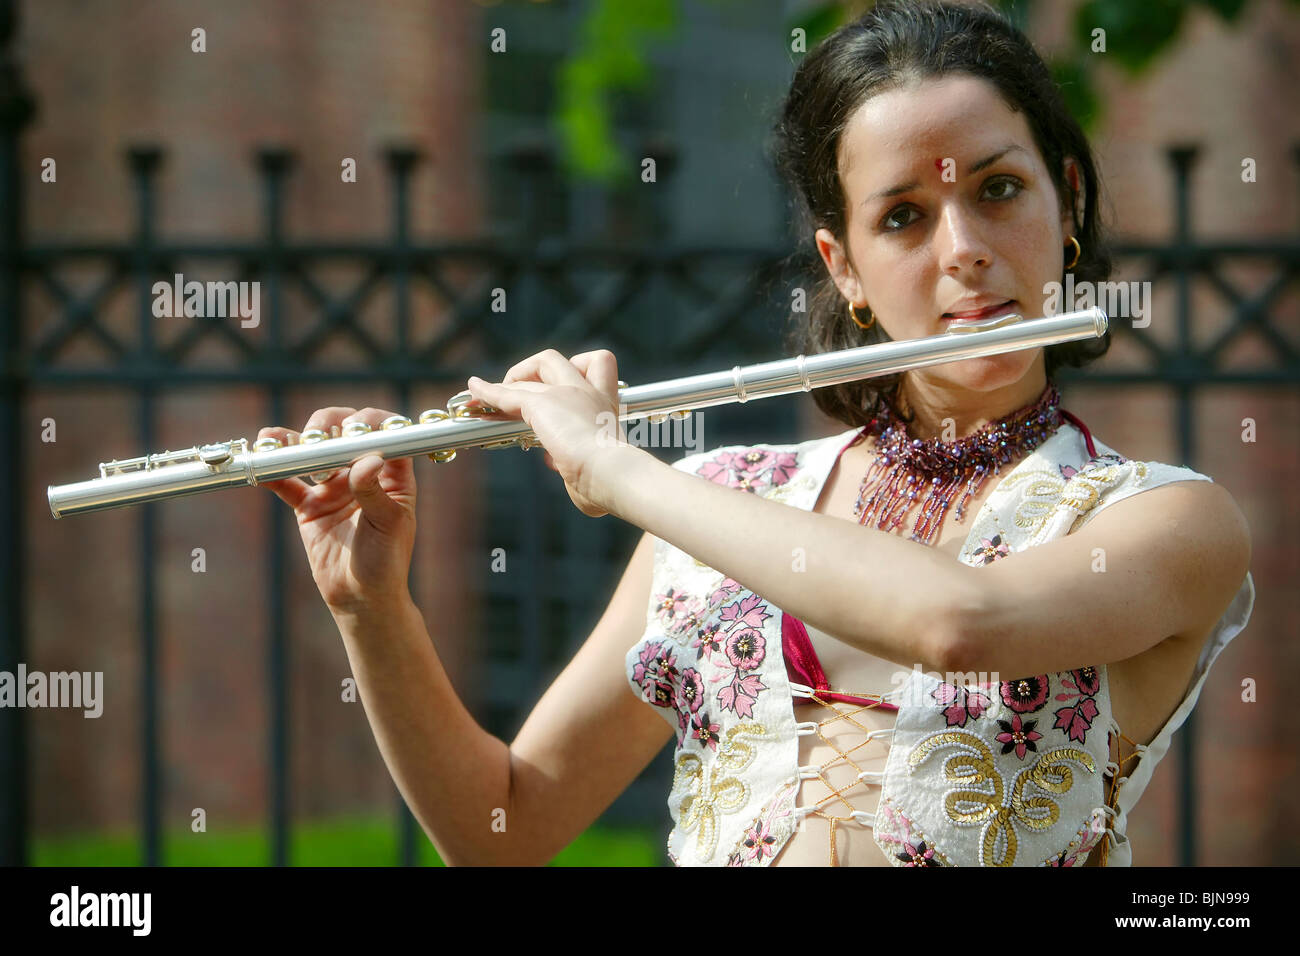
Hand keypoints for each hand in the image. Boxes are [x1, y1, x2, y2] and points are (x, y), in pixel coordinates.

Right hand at [257, 407, 416, 615]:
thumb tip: (368, 459)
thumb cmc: (386, 560)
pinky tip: (262, 463)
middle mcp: (362, 472)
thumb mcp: (387, 524)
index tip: (355, 427)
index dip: (370, 421)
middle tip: (318, 439)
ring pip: (311, 451)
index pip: (384, 432)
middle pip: (342, 432)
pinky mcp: (309, 505)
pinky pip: (287, 482)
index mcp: (392, 473)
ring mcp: (334, 486)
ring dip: (295, 441)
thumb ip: (375, 492)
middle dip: (328, 426)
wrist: (360, 598)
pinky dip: (273, 471)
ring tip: (280, 442)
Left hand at [464, 349, 631, 517]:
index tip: (553, 399)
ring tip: (488, 396)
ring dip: (511, 379)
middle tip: (518, 392)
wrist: (613, 474)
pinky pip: (508, 392)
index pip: (592, 370)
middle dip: (533, 371)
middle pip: (558, 361)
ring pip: (536, 366)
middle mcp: (588, 392)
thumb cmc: (609, 482)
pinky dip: (488, 392)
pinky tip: (475, 392)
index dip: (569, 378)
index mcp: (605, 407)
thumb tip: (561, 467)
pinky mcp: (542, 404)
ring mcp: (567, 394)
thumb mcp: (593, 472)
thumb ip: (576, 469)